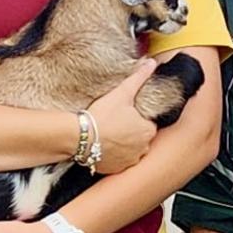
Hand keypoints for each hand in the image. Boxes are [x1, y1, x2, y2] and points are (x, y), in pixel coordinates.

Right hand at [86, 59, 158, 173]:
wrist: (81, 136)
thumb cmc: (103, 114)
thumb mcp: (122, 93)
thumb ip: (139, 78)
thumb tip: (152, 63)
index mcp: (148, 130)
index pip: (147, 124)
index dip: (135, 119)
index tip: (123, 115)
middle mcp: (143, 149)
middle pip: (140, 139)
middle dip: (130, 133)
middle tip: (114, 125)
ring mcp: (129, 161)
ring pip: (130, 151)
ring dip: (123, 146)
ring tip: (108, 135)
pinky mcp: (116, 170)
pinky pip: (118, 163)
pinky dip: (113, 157)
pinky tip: (103, 147)